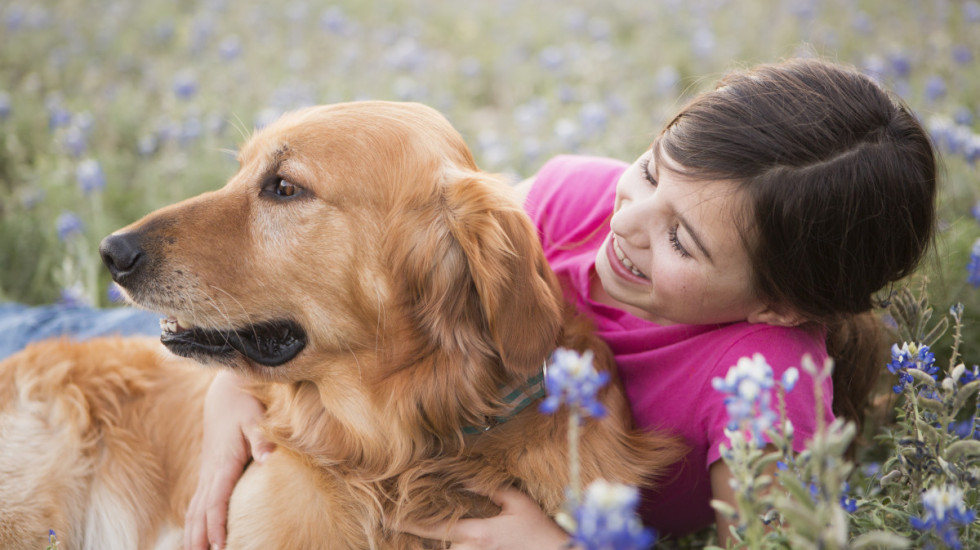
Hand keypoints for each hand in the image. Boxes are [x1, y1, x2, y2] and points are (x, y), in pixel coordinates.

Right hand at [183, 370, 274, 549]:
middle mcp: (210, 471)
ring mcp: (206, 472)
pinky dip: (193, 521)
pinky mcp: (208, 471)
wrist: (225, 392)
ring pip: (194, 510)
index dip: (216, 526)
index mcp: (223, 463)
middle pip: (200, 513)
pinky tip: (195, 536)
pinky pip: (196, 502)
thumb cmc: (244, 404)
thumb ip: (261, 439)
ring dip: (193, 534)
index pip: (215, 502)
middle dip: (200, 538)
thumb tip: (269, 458)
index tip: (221, 546)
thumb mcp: (255, 418)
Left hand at [398, 488, 571, 549]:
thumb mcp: (517, 501)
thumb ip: (489, 488)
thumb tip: (463, 476)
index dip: (410, 523)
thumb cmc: (539, 529)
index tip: (388, 518)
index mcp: (479, 534)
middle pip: (440, 547)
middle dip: (427, 536)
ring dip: (443, 543)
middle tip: (401, 521)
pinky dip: (454, 546)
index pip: (435, 528)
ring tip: (422, 527)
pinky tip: (451, 539)